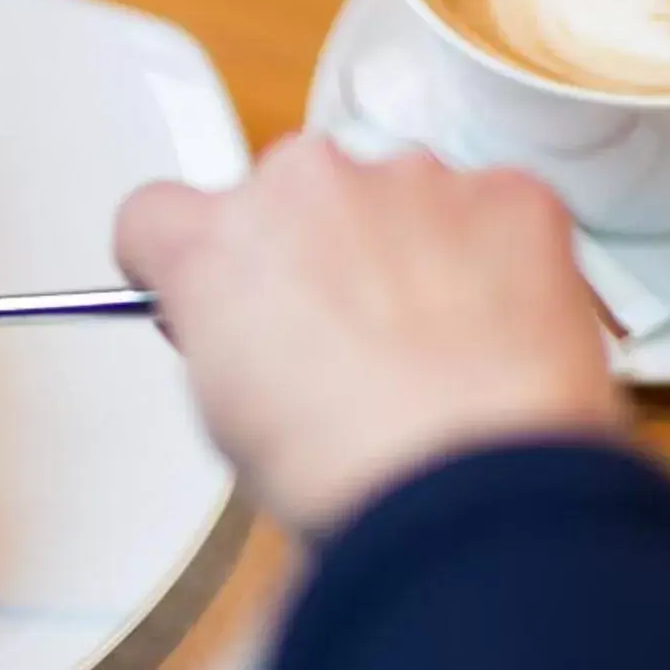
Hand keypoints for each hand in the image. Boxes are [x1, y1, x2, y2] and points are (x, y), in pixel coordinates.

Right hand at [115, 136, 626, 536]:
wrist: (472, 488)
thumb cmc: (348, 471)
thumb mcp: (228, 418)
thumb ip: (225, 338)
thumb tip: (255, 340)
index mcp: (217, 242)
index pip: (159, 214)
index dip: (185, 260)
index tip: (216, 291)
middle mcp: (308, 184)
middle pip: (293, 195)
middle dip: (315, 251)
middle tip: (345, 341)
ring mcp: (414, 182)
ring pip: (398, 196)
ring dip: (408, 251)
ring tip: (437, 351)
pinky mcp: (509, 196)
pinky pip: (493, 211)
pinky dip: (496, 259)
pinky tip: (497, 334)